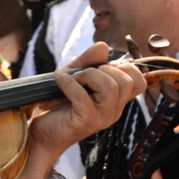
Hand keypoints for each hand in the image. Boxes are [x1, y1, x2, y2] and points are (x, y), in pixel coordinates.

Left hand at [27, 42, 144, 162]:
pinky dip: (69, 83)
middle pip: (126, 81)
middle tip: (82, 75)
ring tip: (72, 80)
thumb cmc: (58, 105)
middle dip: (103, 69)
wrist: (39, 131)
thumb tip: (103, 46)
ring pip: (111, 88)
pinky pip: (83, 97)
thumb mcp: (74, 77)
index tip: (102, 67)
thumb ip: (88, 62)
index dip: (125, 67)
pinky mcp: (85, 122)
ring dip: (88, 75)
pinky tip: (59, 80)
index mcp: (116, 101)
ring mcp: (101, 118)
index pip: (139, 82)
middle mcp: (113, 111)